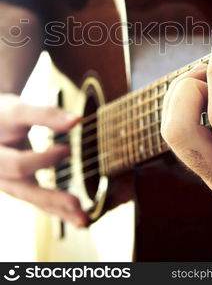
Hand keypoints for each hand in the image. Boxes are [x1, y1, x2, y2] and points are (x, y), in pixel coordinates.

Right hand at [0, 94, 87, 226]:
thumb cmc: (2, 114)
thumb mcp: (19, 111)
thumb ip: (45, 115)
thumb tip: (77, 120)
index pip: (19, 165)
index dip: (43, 159)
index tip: (67, 149)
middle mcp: (0, 176)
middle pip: (26, 191)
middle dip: (52, 199)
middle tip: (77, 204)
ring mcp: (10, 184)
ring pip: (34, 200)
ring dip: (59, 211)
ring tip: (83, 220)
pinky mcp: (21, 186)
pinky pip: (38, 199)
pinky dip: (57, 208)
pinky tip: (75, 215)